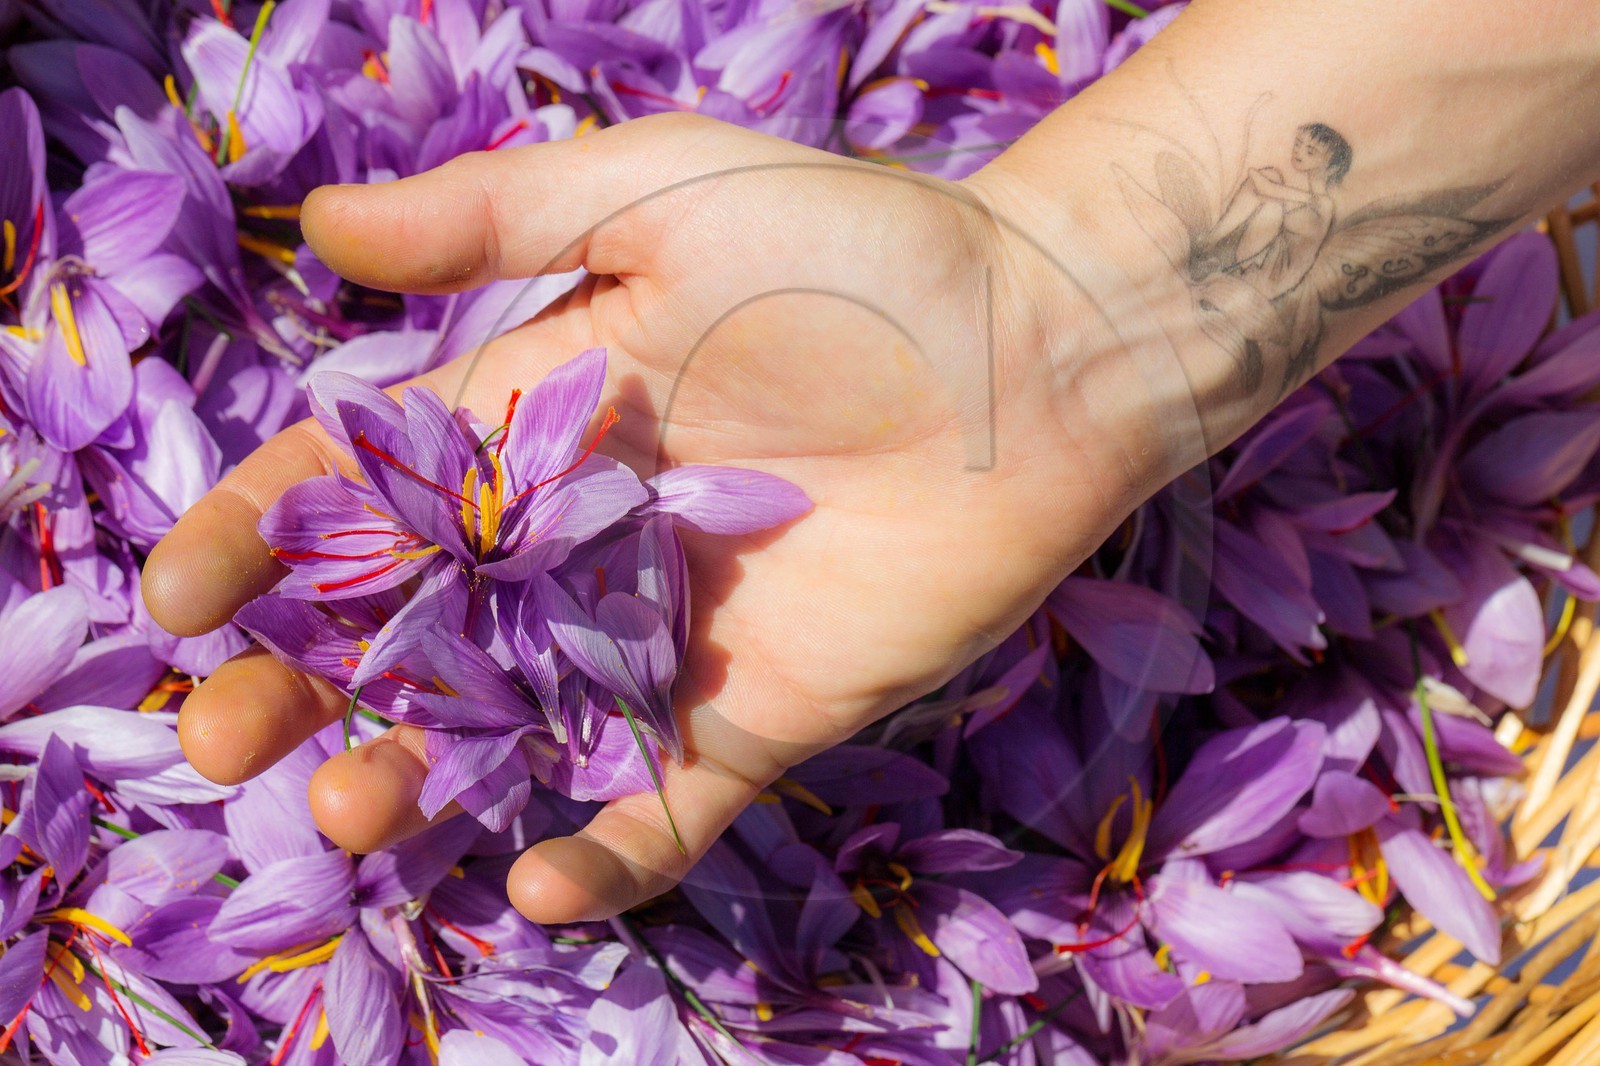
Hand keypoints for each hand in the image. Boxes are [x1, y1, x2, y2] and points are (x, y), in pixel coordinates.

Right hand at [144, 113, 1164, 921]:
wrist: (1041, 350)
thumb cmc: (860, 252)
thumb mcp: (665, 195)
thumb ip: (499, 217)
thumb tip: (321, 226)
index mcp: (539, 418)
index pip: (365, 486)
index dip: (265, 536)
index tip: (178, 596)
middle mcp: (582, 539)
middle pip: (411, 629)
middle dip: (308, 683)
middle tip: (225, 739)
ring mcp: (664, 636)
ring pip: (512, 731)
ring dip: (422, 781)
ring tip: (353, 812)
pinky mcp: (760, 712)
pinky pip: (666, 802)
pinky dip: (608, 854)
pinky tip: (541, 884)